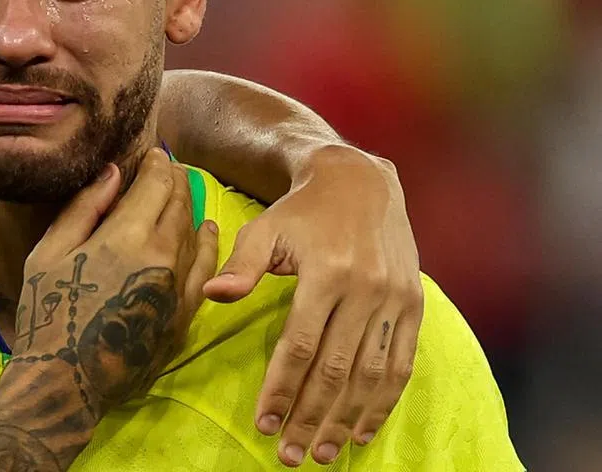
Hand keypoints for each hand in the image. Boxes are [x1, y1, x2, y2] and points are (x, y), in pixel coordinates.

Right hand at [16, 148, 219, 409]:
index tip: (153, 154)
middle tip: (170, 168)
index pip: (157, 183)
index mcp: (127, 237)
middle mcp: (163, 258)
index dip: (158, 163)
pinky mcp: (184, 316)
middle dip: (176, 180)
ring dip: (192, 207)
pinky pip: (207, 271)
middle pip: (181, 204)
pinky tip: (207, 233)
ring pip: (197, 234)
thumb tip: (112, 173)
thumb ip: (84, 208)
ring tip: (185, 192)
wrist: (65, 382)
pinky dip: (209, 245)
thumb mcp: (50, 253)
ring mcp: (178, 289)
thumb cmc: (48, 314)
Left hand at [204, 144, 423, 467]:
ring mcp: (395, 299)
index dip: (281, 389)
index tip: (263, 423)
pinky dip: (382, 402)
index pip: (300, 345)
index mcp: (326, 271)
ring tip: (321, 452)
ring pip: (370, 375)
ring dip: (345, 420)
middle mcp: (366, 288)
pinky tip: (361, 429)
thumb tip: (213, 296)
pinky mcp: (413, 306)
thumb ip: (240, 265)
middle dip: (310, 417)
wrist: (360, 182)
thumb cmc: (301, 211)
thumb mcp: (264, 228)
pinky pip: (400, 365)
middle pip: (335, 369)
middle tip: (288, 455)